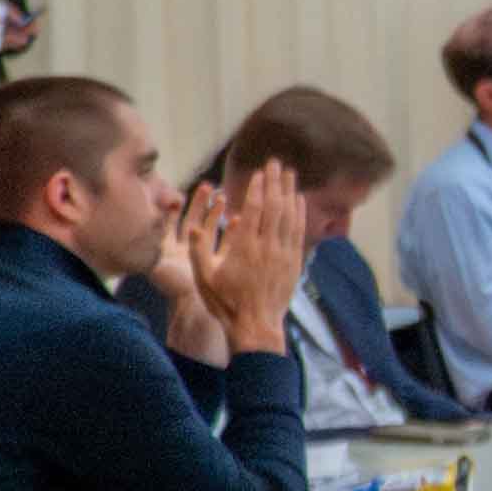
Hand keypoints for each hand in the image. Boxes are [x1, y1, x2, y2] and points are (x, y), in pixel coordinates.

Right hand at [178, 177, 301, 353]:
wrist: (256, 327)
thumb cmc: (226, 303)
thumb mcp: (203, 278)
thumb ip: (197, 250)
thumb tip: (192, 226)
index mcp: (245, 247)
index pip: (255, 209)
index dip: (259, 188)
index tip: (260, 172)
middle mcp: (268, 247)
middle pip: (275, 206)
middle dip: (276, 182)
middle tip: (277, 163)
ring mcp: (284, 254)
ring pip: (290, 216)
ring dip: (290, 192)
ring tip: (289, 174)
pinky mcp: (294, 263)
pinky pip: (299, 232)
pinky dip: (299, 213)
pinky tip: (299, 200)